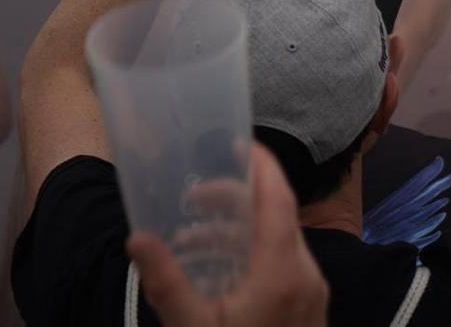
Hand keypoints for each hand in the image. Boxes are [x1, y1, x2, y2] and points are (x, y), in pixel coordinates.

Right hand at [126, 145, 327, 326]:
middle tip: (193, 198)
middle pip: (277, 216)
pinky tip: (220, 270)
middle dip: (237, 198)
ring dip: (241, 232)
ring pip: (280, 242)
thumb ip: (167, 284)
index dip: (262, 166)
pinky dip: (255, 256)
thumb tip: (137, 238)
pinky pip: (285, 266)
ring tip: (191, 239)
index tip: (239, 143)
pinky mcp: (310, 307)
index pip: (279, 200)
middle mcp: (307, 274)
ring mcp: (313, 291)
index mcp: (283, 272)